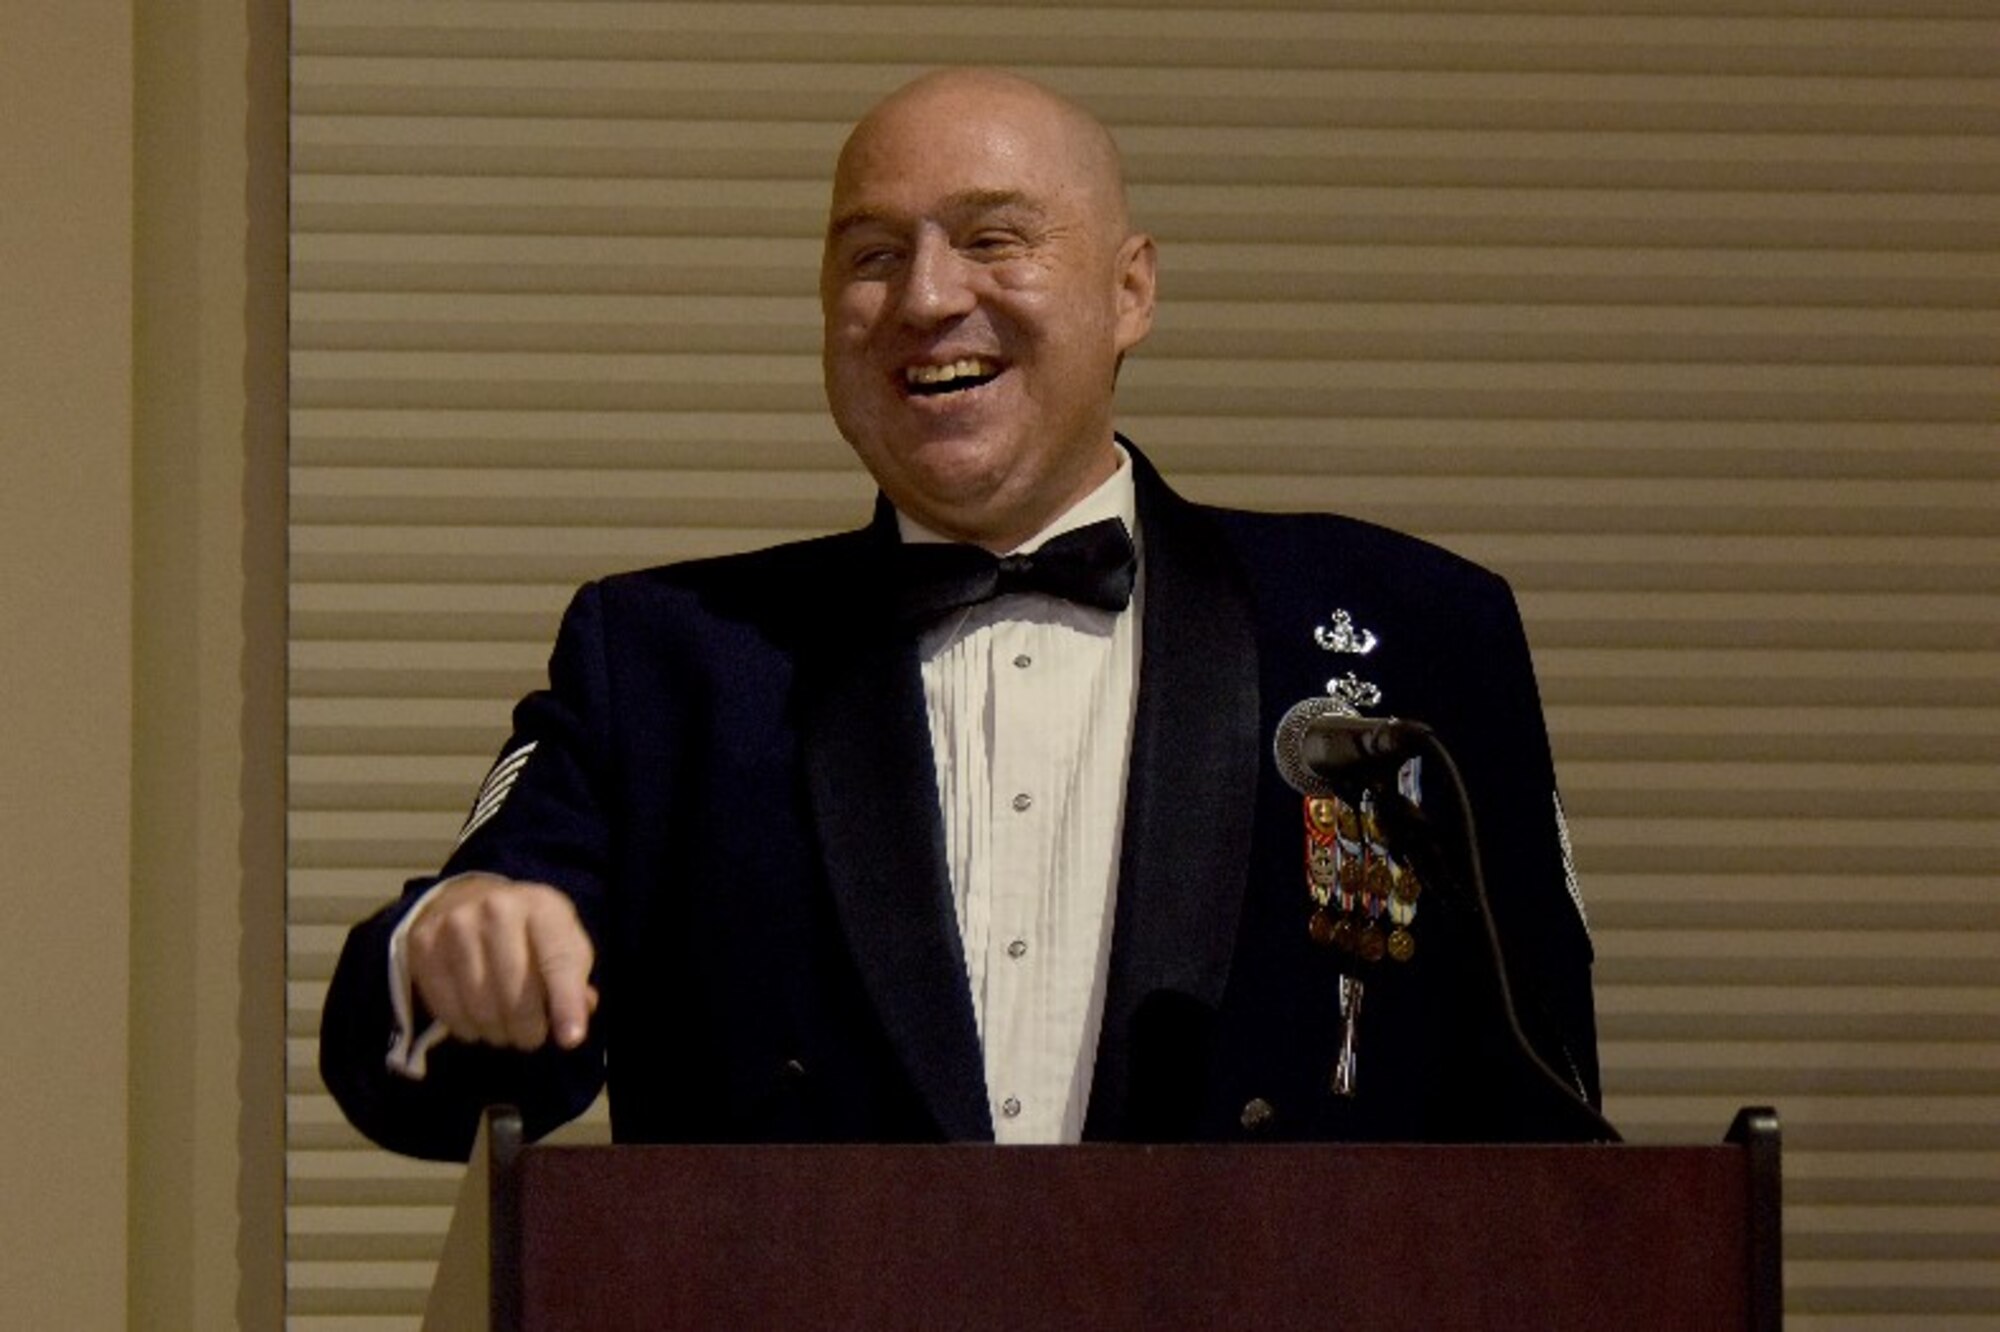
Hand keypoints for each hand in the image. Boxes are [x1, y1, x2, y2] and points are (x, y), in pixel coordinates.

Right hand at [405, 874, 598, 1050]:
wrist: (467, 899)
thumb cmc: (526, 931)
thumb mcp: (561, 942)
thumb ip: (573, 982)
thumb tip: (569, 1029)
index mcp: (542, 907)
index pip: (559, 961)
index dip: (567, 1004)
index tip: (571, 1039)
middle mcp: (497, 910)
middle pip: (517, 994)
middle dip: (528, 1030)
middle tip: (531, 1036)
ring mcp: (455, 925)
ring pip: (481, 1008)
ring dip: (497, 1032)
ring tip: (504, 1027)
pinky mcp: (423, 945)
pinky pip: (447, 1009)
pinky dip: (466, 1027)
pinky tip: (476, 1021)